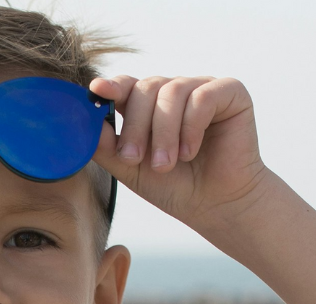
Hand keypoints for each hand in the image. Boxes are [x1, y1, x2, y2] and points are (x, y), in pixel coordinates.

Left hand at [90, 75, 270, 234]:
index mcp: (150, 106)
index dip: (111, 86)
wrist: (215, 205)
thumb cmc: (174, 187)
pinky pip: (202, 98)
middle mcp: (175, 92)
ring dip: (163, 133)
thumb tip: (85, 125)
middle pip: (146, 88)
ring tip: (165, 165)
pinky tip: (190, 153)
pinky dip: (191, 127)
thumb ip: (108, 147)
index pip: (127, 86)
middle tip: (134, 159)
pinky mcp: (230, 92)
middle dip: (136, 126)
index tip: (98, 91)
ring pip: (172, 92)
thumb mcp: (131, 169)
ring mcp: (202, 89)